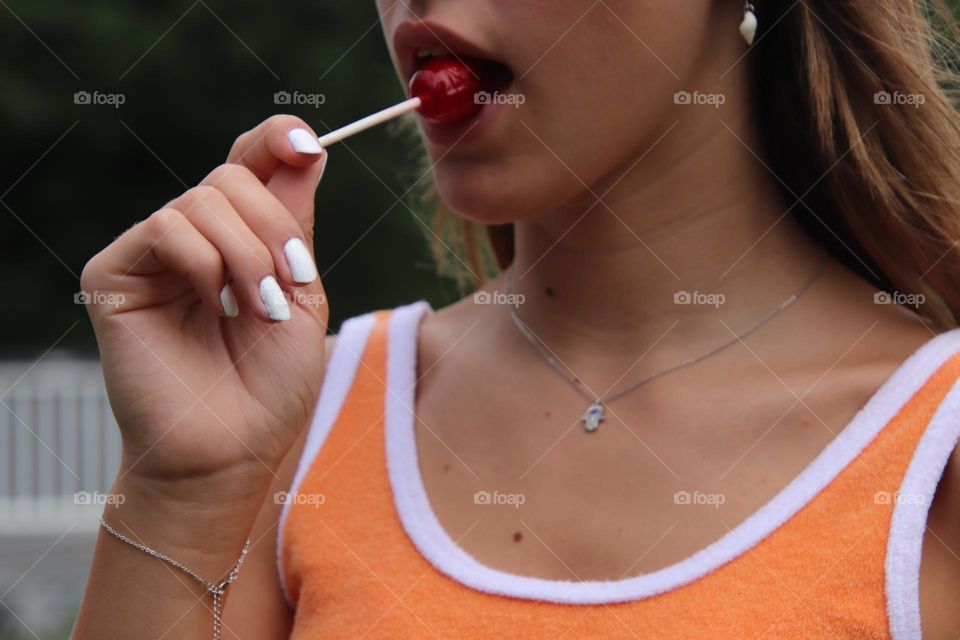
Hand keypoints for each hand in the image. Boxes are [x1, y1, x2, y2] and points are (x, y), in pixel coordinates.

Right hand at [82, 115, 329, 503]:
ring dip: (246, 255)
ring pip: (204, 198)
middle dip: (274, 229)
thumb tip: (306, 147)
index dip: (275, 139)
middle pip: (233, 177)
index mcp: (240, 240)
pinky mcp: (116, 273)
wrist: (230, 451)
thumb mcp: (302, 295)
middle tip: (283, 288)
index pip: (249, 163)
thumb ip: (296, 222)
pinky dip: (205, 261)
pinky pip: (167, 226)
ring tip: (254, 311)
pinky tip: (214, 305)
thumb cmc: (270, 387)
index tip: (306, 145)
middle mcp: (195, 239)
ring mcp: (154, 255)